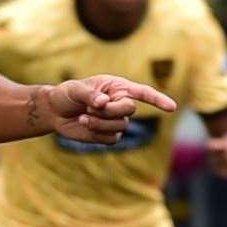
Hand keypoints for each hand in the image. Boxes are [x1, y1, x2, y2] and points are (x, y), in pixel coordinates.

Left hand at [41, 75, 175, 145]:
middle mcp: (120, 103)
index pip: (143, 93)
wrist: (55, 111)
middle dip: (110, 110)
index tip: (172, 107)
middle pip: (129, 110)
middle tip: (90, 107)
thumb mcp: (75, 89)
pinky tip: (84, 125)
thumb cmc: (66, 94)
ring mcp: (116, 121)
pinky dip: (97, 133)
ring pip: (120, 126)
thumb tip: (104, 102)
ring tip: (83, 116)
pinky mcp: (108, 135)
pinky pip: (112, 139)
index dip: (158, 99)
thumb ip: (90, 94)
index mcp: (117, 87)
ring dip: (99, 123)